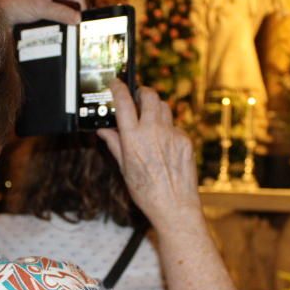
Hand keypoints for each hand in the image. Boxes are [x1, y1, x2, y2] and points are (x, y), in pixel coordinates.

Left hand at [0, 0, 85, 25]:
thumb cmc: (16, 4)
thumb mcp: (41, 9)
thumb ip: (61, 13)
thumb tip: (78, 19)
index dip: (82, 6)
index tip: (84, 20)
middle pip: (72, 1)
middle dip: (74, 13)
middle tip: (78, 26)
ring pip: (66, 10)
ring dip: (67, 19)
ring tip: (69, 29)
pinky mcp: (45, 9)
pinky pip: (58, 15)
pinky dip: (60, 22)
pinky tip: (60, 29)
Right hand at [96, 81, 201, 227]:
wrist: (175, 206)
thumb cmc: (147, 192)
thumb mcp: (125, 168)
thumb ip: (115, 144)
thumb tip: (103, 131)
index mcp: (133, 138)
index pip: (124, 102)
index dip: (118, 88)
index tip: (115, 83)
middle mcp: (153, 131)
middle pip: (149, 96)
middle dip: (142, 92)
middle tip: (137, 97)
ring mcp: (172, 134)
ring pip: (164, 107)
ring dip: (155, 107)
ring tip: (149, 117)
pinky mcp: (185, 140)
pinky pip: (175, 125)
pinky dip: (167, 127)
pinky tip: (163, 142)